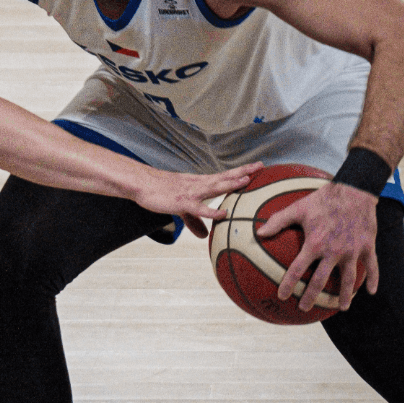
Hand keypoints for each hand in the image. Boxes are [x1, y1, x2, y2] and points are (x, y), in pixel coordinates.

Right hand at [133, 162, 262, 237]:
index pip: (224, 175)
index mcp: (200, 183)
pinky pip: (200, 208)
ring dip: (231, 184)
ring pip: (215, 187)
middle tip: (261, 166)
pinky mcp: (182, 202)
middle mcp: (199, 184)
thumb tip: (203, 236)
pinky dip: (212, 212)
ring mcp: (192, 192)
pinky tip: (223, 214)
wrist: (142, 184)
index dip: (241, 171)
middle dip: (243, 172)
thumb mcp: (181, 208)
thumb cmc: (161, 193)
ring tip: (247, 181)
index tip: (257, 167)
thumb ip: (194, 221)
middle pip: (225, 177)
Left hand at [256, 181, 379, 311]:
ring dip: (345, 295)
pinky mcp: (367, 246)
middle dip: (311, 296)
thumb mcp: (298, 207)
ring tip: (342, 307)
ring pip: (349, 279)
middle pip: (321, 281)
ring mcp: (352, 250)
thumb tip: (258, 232)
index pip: (298, 269)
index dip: (288, 284)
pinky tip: (371, 292)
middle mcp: (333, 251)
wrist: (355, 189)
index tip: (282, 296)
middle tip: (304, 309)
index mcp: (315, 243)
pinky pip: (372, 266)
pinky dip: (373, 279)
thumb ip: (278, 220)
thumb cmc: (324, 198)